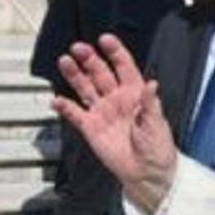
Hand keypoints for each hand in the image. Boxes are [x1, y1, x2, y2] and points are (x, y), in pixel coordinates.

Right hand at [52, 36, 177, 214]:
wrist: (146, 174)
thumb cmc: (157, 148)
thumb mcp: (157, 125)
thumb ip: (150, 104)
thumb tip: (152, 85)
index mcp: (135, 93)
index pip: (124, 66)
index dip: (114, 52)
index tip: (105, 40)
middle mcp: (116, 99)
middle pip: (100, 73)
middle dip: (89, 59)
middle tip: (78, 49)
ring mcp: (102, 112)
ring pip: (85, 88)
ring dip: (75, 75)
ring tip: (65, 62)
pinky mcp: (91, 128)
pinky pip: (75, 114)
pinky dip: (65, 107)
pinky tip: (57, 100)